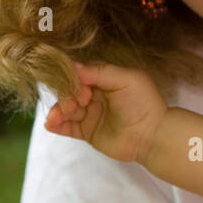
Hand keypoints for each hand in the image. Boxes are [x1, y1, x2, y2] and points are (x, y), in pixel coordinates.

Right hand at [43, 61, 167, 163]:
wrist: (153, 136)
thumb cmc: (144, 103)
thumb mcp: (126, 79)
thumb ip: (99, 71)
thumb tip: (73, 66)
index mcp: (105, 79)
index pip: (80, 73)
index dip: (74, 79)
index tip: (79, 89)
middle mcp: (95, 95)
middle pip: (70, 91)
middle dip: (65, 97)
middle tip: (74, 105)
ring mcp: (90, 113)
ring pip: (66, 109)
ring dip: (58, 111)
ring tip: (56, 117)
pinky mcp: (87, 132)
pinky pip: (67, 127)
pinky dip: (56, 125)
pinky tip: (50, 124)